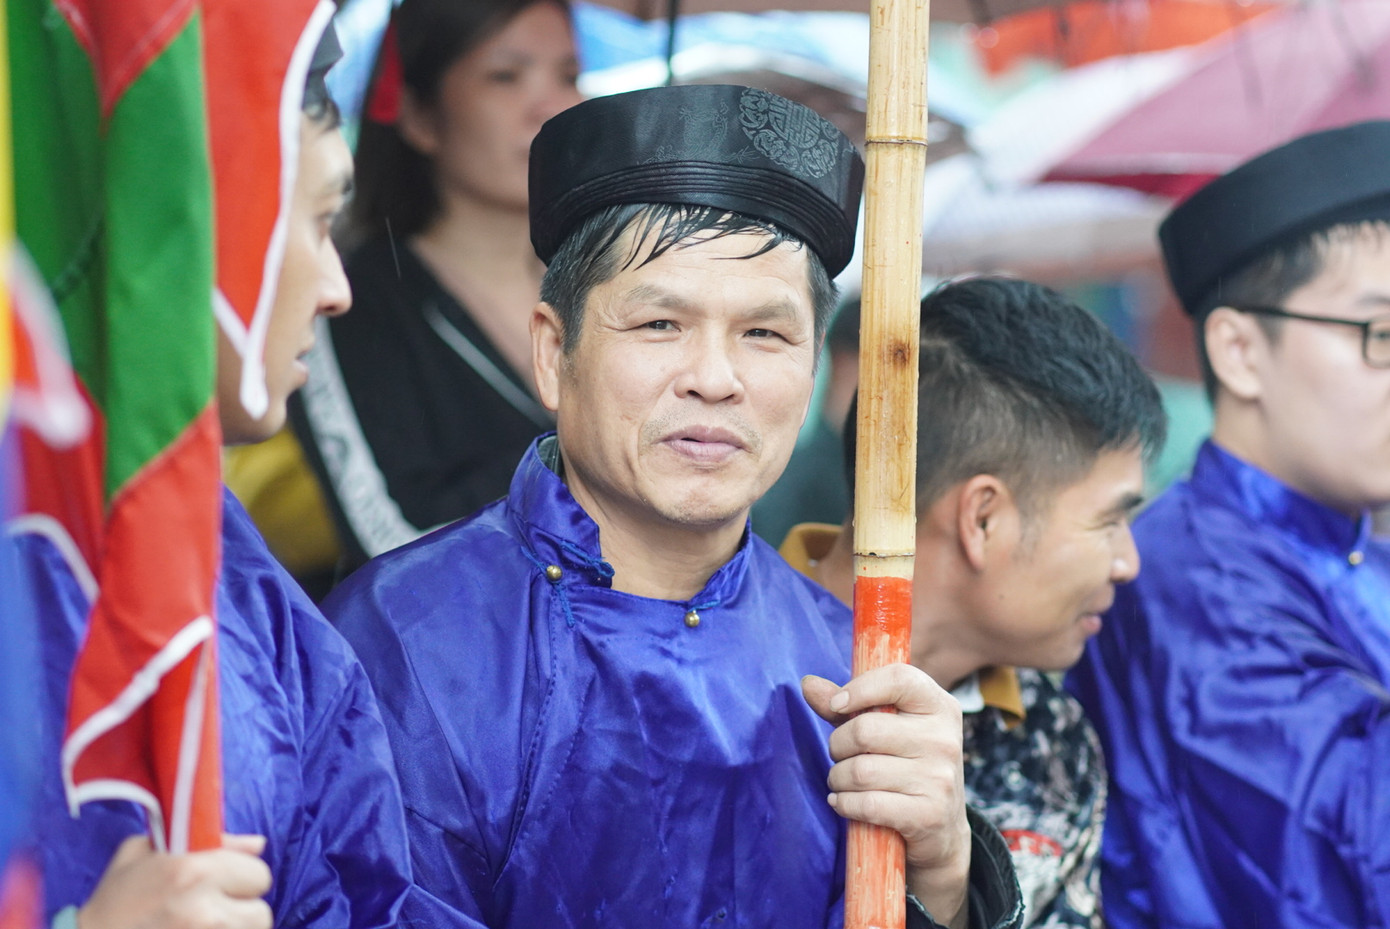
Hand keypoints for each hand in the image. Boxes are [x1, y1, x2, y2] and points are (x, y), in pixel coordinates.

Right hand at [77, 834, 272, 928]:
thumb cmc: (114, 900)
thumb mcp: (145, 853)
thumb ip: (209, 841)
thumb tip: (257, 844)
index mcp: (194, 870)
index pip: (259, 873)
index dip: (242, 878)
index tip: (221, 883)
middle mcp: (205, 909)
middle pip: (261, 911)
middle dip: (242, 910)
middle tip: (213, 910)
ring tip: (204, 926)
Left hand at [803, 664, 971, 928]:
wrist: (941, 831)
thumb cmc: (904, 767)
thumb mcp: (884, 729)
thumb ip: (847, 706)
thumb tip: (807, 683)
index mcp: (939, 706)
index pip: (899, 679)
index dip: (859, 689)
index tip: (837, 705)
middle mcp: (944, 739)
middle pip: (865, 730)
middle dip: (838, 745)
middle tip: (840, 755)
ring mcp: (940, 778)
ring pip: (860, 771)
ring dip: (838, 778)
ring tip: (842, 781)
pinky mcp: (928, 815)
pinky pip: (866, 804)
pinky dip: (844, 804)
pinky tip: (842, 802)